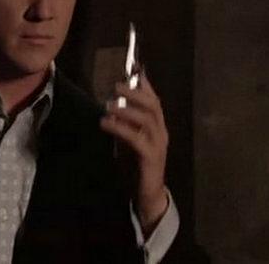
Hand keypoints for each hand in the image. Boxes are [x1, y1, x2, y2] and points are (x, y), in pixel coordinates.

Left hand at [100, 75, 168, 235]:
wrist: (149, 195)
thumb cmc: (139, 167)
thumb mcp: (132, 141)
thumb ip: (127, 125)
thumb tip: (114, 106)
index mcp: (158, 128)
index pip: (155, 101)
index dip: (145, 86)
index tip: (134, 72)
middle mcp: (161, 133)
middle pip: (153, 106)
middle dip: (135, 93)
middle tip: (116, 86)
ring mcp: (158, 145)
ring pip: (147, 120)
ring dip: (126, 109)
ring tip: (108, 106)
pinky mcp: (151, 158)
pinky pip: (137, 139)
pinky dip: (121, 129)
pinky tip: (107, 124)